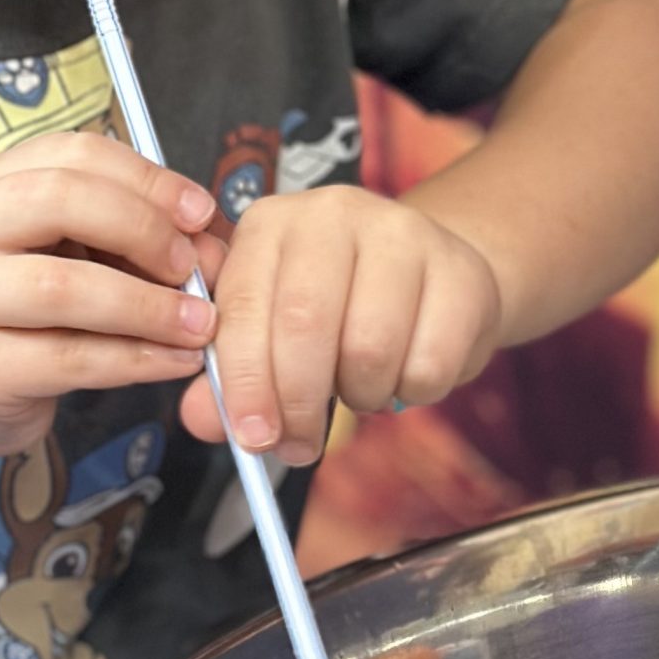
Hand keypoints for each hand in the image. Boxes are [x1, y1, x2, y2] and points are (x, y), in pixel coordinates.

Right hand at [0, 131, 228, 461]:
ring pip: (62, 286)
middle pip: (59, 199)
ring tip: (199, 324)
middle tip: (192, 267)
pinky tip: (176, 362)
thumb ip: (136, 242)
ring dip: (147, 306)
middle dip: (143, 229)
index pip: (74, 154)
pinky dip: (135, 359)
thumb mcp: (77, 260)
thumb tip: (212, 244)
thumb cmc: (26, 315)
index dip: (147, 178)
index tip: (201, 212)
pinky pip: (66, 358)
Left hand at [177, 185, 503, 465]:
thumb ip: (234, 375)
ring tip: (359, 392)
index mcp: (271, 224)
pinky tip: (405, 376)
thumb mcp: (277, 328)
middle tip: (300, 446)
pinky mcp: (459, 269)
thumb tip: (199, 421)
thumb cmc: (342, 305)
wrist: (437, 273)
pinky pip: (429, 363)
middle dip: (297, 403)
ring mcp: (402, 234)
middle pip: (305, 324)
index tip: (251, 437)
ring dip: (360, 396)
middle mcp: (332, 212)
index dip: (244, 381)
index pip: (243, 306)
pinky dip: (412, 393)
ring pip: (369, 347)